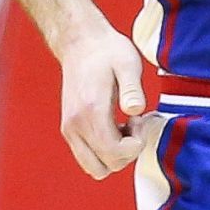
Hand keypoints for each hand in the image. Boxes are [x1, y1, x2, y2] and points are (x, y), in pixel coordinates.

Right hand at [59, 26, 150, 178]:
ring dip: (114, 154)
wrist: (81, 42)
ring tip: (125, 125)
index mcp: (90, 111)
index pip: (113, 153)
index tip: (140, 121)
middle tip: (134, 124)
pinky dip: (104, 150)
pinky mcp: (69, 129)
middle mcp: (75, 126)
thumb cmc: (107, 51)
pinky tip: (116, 125)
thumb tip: (135, 111)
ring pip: (94, 167)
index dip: (135, 145)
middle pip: (103, 167)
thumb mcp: (127, 63)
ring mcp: (69, 129)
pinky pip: (88, 157)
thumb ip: (132, 89)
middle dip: (126, 153)